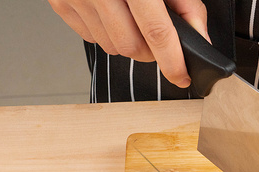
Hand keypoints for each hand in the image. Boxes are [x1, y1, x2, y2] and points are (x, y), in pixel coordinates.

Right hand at [48, 0, 208, 87]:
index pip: (156, 31)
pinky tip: (112, 12)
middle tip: (157, 37)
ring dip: (128, 42)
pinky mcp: (60, 2)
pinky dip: (106, 33)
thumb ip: (185, 4)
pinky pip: (90, 37)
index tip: (181, 76)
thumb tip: (198, 37)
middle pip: (132, 47)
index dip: (172, 60)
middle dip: (150, 51)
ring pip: (111, 47)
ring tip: (132, 17)